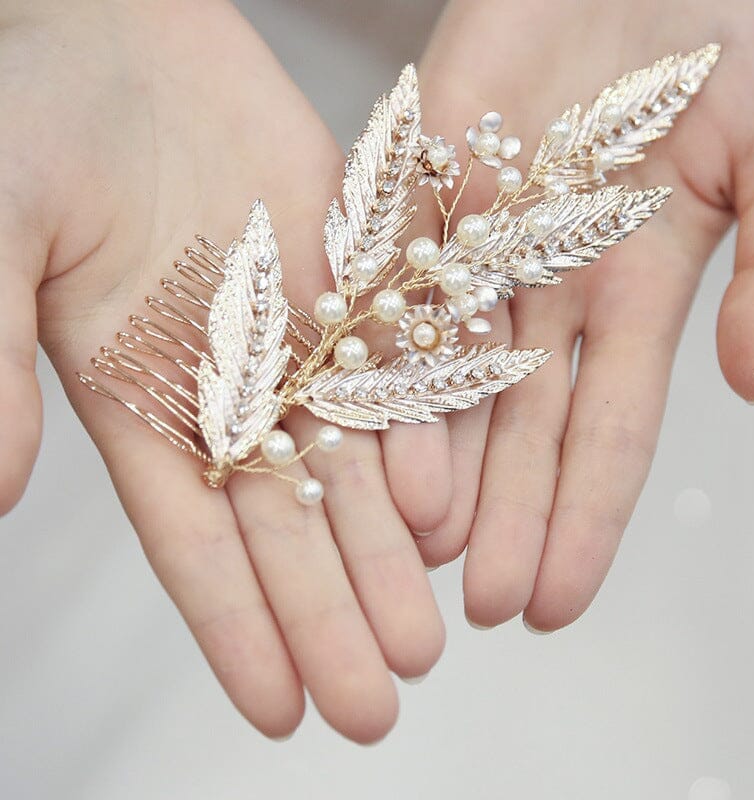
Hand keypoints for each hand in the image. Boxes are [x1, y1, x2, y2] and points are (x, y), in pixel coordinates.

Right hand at [0, 0, 445, 741]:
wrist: (114, 31)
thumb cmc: (28, 118)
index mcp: (139, 399)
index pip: (195, 544)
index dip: (234, 631)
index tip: (277, 716)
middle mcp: (229, 386)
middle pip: (290, 527)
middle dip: (331, 615)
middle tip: (379, 706)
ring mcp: (298, 335)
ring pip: (356, 465)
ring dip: (389, 551)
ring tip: (427, 636)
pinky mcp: (351, 274)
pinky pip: (398, 365)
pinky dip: (424, 435)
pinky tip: (451, 509)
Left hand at [412, 0, 753, 628]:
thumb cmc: (739, 35)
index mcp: (637, 290)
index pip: (605, 433)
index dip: (584, 519)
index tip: (556, 602)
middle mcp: (550, 286)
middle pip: (519, 427)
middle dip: (505, 518)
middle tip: (479, 606)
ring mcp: (481, 243)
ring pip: (446, 374)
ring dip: (434, 462)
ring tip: (414, 547)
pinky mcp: (421, 187)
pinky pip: (391, 283)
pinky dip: (378, 353)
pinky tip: (362, 427)